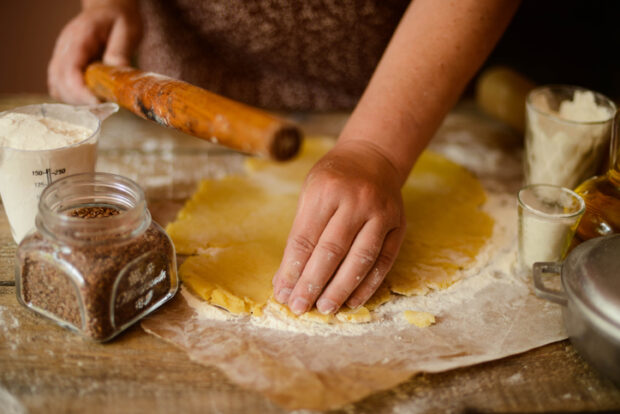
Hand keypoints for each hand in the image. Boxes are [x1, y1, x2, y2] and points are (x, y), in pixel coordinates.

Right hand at [48, 0, 141, 103]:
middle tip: (103, 107)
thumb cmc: (119, 18)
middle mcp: (65, 48)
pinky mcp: (64, 65)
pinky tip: (89, 99)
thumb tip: (117, 74)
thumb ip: (120, 50)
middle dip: (79, 100)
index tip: (98, 103)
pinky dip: (71, 98)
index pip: (70, 70)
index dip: (80, 91)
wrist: (109, 9)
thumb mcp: (127, 29)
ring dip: (74, 101)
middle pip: (59, 82)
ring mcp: (62, 56)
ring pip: (56, 86)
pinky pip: (59, 87)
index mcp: (79, 38)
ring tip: (97, 105)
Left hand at [272, 140, 406, 314]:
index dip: (292, 269)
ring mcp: (381, 213)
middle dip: (313, 283)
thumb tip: (286, 280)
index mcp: (326, 189)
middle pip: (332, 251)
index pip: (305, 237)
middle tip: (299, 307)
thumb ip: (301, 234)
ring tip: (324, 308)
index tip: (282, 293)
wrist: (373, 157)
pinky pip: (383, 261)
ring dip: (341, 289)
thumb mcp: (310, 193)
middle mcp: (357, 200)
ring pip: (360, 259)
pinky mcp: (398, 226)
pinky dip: (368, 285)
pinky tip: (352, 301)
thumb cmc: (334, 179)